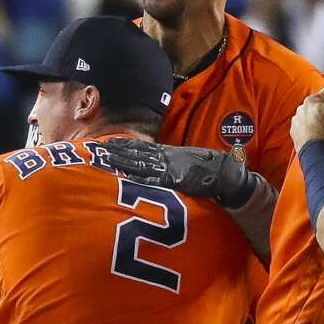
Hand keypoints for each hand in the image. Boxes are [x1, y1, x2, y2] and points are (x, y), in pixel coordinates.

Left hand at [97, 138, 255, 207]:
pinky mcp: (175, 179)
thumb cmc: (211, 171)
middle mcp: (166, 158)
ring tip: (104, 160)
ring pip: (139, 163)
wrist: (227, 174)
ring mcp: (169, 168)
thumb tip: (162, 168)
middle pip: (135, 153)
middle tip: (96, 150)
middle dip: (115, 152)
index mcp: (168, 154)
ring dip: (121, 162)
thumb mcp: (188, 164)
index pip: (140, 148)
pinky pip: (153, 178)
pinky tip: (124, 176)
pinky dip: (138, 177)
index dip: (123, 145)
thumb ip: (174, 165)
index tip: (107, 144)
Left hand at [290, 74, 323, 151]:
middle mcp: (300, 108)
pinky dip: (308, 128)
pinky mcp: (294, 131)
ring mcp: (296, 120)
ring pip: (308, 115)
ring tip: (323, 128)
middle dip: (322, 110)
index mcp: (310, 100)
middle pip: (316, 105)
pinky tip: (315, 133)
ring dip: (314, 119)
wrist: (314, 151)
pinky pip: (302, 126)